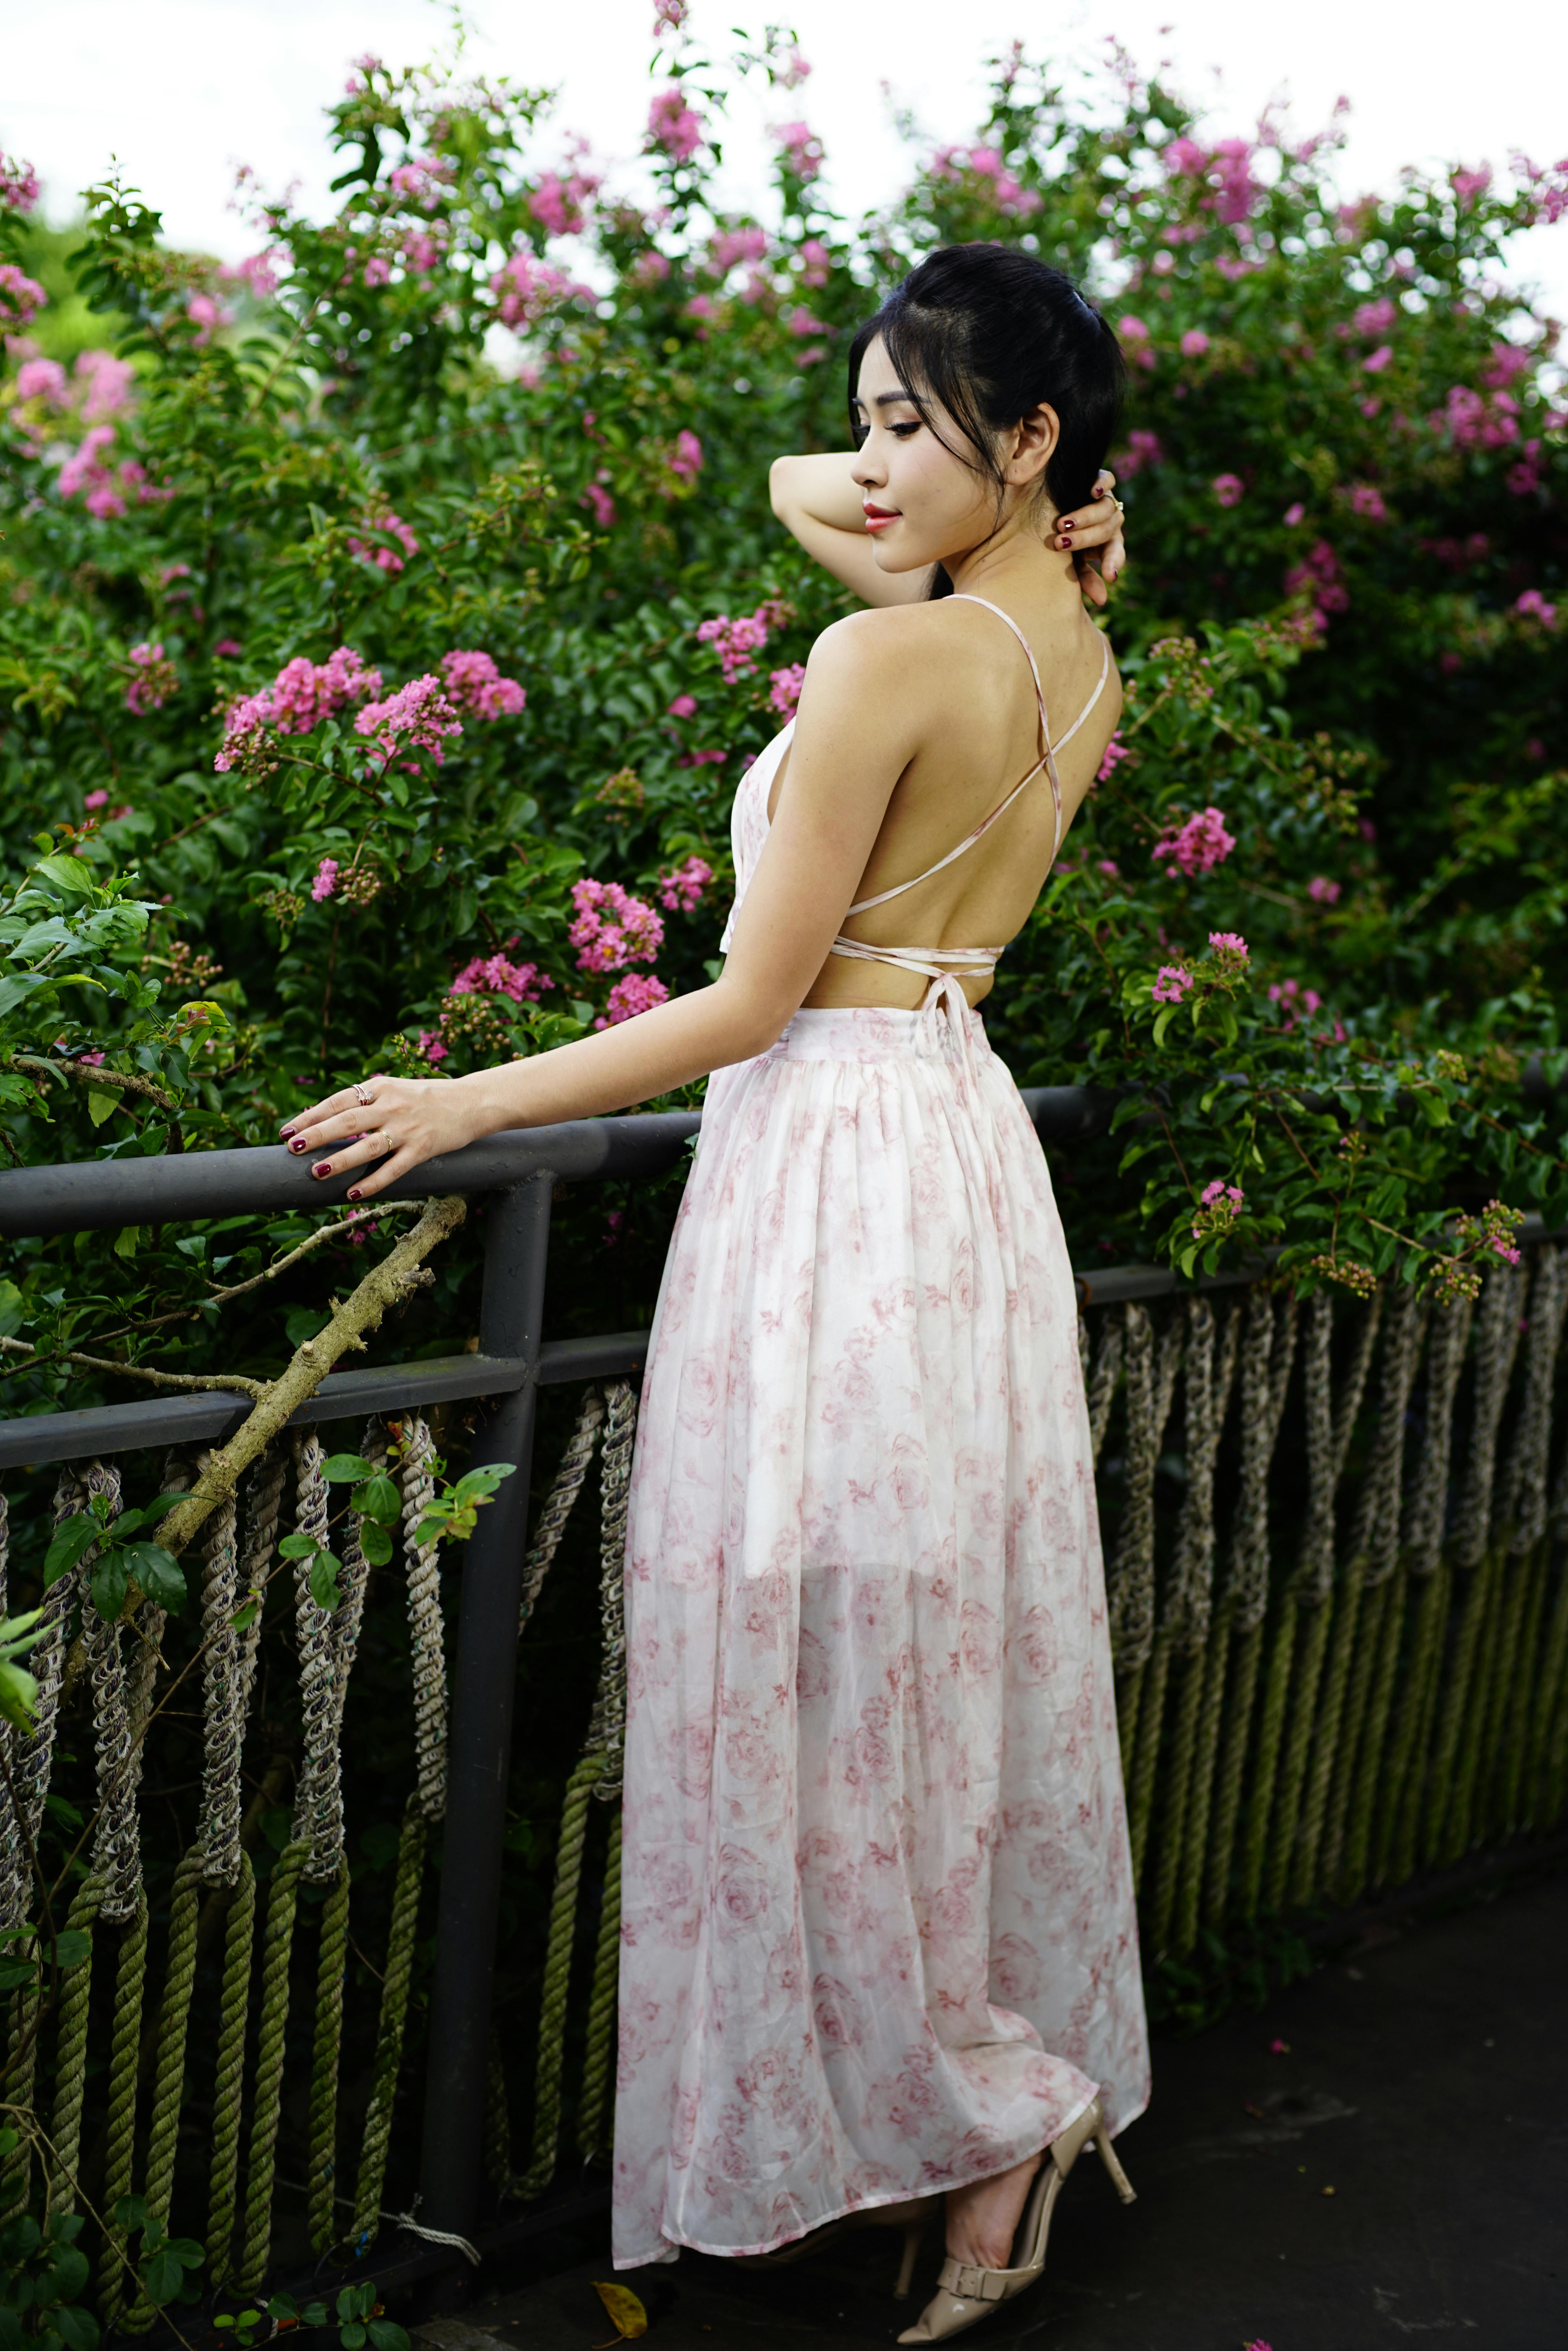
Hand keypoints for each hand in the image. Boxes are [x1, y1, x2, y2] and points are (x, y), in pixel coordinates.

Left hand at [279, 1072, 480, 1200]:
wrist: (470, 1102)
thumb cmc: (426, 1098)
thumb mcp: (393, 1090)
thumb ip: (364, 1102)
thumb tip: (323, 1119)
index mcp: (380, 1088)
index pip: (338, 1101)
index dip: (310, 1116)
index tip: (287, 1129)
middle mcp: (391, 1106)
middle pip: (347, 1120)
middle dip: (316, 1134)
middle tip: (292, 1148)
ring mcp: (407, 1128)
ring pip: (367, 1145)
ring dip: (339, 1160)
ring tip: (316, 1172)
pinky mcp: (423, 1149)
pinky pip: (393, 1169)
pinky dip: (372, 1182)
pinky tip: (353, 1194)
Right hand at [1053, 469, 1125, 608]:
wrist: (1051, 503)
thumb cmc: (1062, 539)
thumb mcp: (1072, 560)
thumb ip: (1084, 577)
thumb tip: (1102, 601)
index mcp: (1107, 544)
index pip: (1116, 554)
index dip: (1113, 563)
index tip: (1110, 576)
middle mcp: (1111, 522)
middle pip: (1105, 531)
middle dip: (1082, 539)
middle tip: (1060, 543)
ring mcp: (1108, 500)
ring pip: (1105, 509)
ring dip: (1084, 518)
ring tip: (1062, 523)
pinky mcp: (1103, 480)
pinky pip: (1109, 481)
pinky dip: (1102, 485)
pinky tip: (1091, 492)